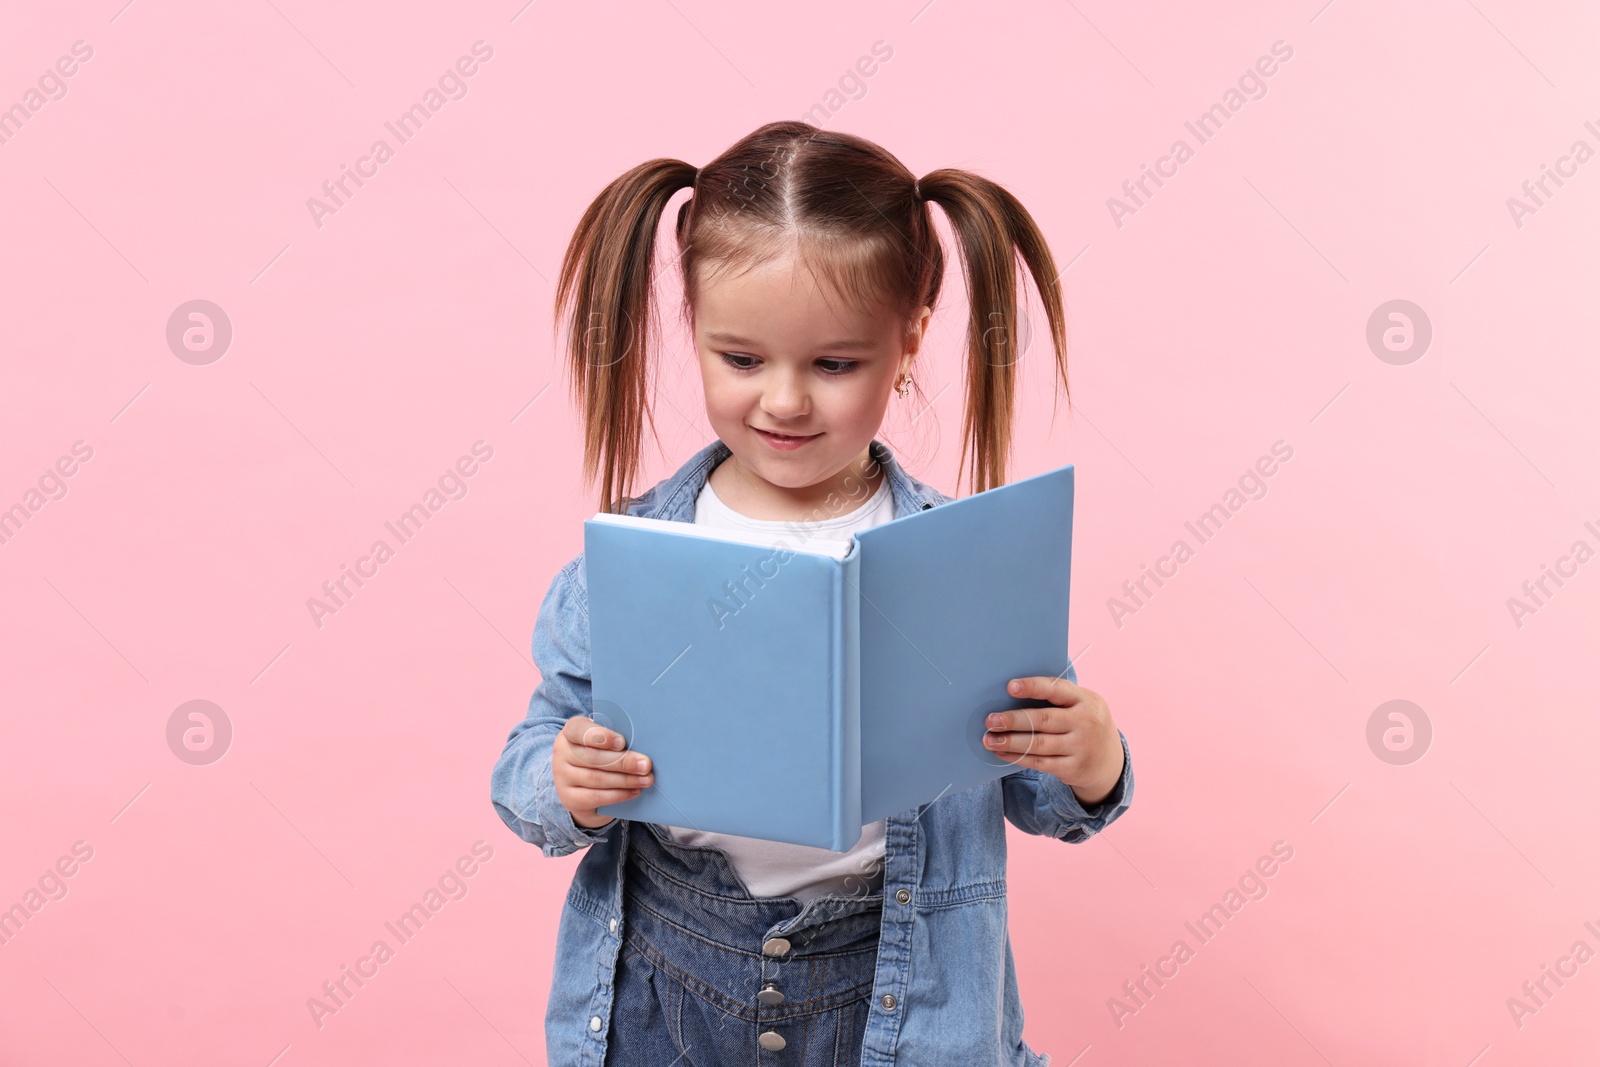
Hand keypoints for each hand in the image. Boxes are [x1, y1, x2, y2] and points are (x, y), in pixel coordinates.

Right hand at [553, 717, 653, 828]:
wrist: (581, 784)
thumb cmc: (599, 753)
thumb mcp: (604, 741)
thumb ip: (616, 739)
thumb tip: (643, 744)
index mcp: (570, 731)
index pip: (579, 730)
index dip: (601, 736)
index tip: (622, 742)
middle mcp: (562, 752)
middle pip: (593, 757)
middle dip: (624, 762)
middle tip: (646, 765)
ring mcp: (562, 776)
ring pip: (596, 779)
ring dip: (625, 780)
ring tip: (646, 779)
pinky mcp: (569, 798)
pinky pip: (595, 797)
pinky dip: (618, 795)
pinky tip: (634, 791)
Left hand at [984, 676, 1123, 806]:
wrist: (1109, 760)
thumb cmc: (1083, 722)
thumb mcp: (1081, 704)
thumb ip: (1055, 698)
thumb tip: (1010, 693)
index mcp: (1085, 699)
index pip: (1057, 689)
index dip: (1033, 687)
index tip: (1010, 686)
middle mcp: (1086, 722)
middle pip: (1043, 720)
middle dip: (1013, 720)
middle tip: (991, 720)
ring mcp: (1081, 747)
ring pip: (1038, 744)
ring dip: (1010, 741)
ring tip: (989, 739)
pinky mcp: (1073, 768)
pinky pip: (1040, 762)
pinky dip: (1017, 757)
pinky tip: (1001, 753)